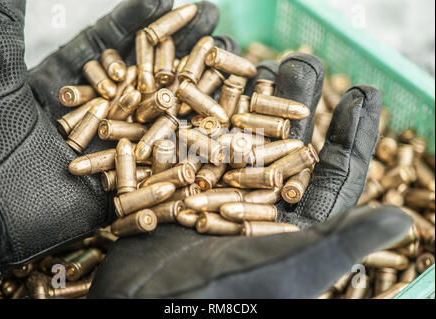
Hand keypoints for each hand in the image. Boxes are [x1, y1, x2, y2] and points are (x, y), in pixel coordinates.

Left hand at [0, 0, 223, 283]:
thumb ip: (4, 27)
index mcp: (70, 86)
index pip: (112, 45)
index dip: (143, 23)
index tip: (174, 2)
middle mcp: (98, 115)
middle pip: (146, 77)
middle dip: (183, 54)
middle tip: (220, 33)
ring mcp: (115, 148)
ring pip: (162, 118)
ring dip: (198, 97)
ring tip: (237, 73)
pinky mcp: (127, 180)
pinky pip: (165, 162)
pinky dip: (194, 147)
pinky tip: (227, 130)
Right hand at [88, 57, 411, 296]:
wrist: (142, 307)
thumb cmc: (219, 299)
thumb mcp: (288, 270)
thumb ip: (340, 242)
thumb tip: (402, 219)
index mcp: (292, 226)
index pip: (333, 175)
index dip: (351, 135)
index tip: (363, 94)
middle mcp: (258, 206)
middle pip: (284, 145)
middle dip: (295, 103)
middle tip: (304, 62)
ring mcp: (218, 194)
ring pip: (241, 138)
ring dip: (252, 101)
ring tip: (260, 63)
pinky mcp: (182, 187)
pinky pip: (198, 145)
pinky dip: (205, 115)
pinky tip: (210, 85)